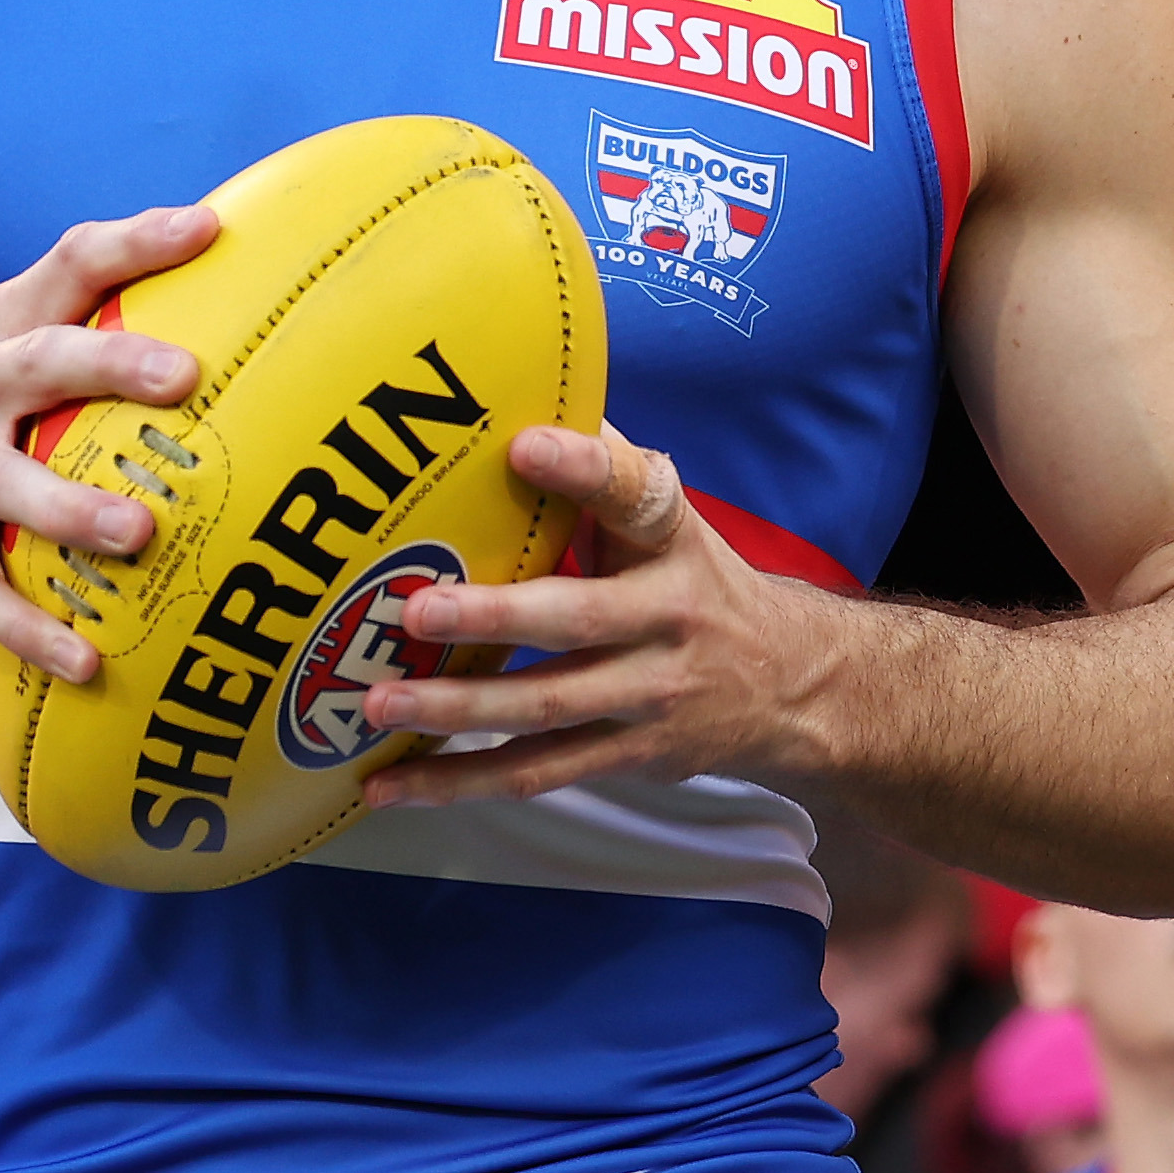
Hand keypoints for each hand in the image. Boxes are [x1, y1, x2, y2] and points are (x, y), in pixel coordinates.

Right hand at [0, 205, 218, 684]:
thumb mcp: (23, 372)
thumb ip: (104, 346)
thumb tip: (254, 324)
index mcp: (3, 331)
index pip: (68, 266)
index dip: (135, 243)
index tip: (207, 230)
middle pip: (38, 361)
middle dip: (110, 363)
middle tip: (184, 377)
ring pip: (4, 483)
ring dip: (71, 508)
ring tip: (137, 533)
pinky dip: (30, 628)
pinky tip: (85, 661)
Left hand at [356, 425, 840, 806]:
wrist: (794, 686)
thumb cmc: (699, 583)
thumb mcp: (671, 521)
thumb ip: (604, 469)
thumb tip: (525, 388)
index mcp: (673, 539)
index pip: (636, 494)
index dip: (584, 467)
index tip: (523, 444)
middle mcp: (668, 618)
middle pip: (577, 618)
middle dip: (491, 616)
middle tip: (413, 610)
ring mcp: (651, 696)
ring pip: (548, 707)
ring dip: (458, 712)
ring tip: (379, 706)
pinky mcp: (631, 756)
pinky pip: (538, 773)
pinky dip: (462, 782)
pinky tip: (392, 784)